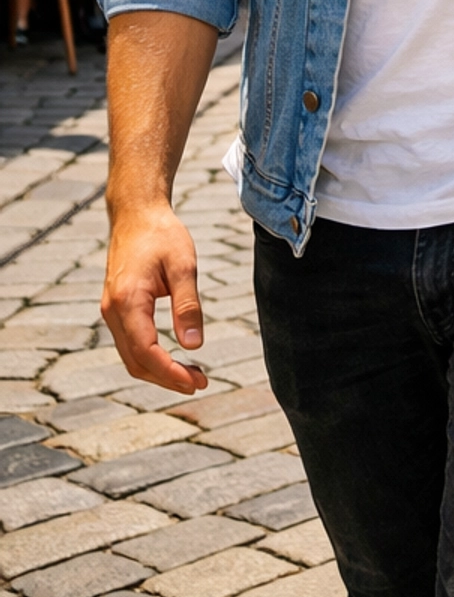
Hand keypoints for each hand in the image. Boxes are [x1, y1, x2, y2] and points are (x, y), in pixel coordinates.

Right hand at [101, 201, 210, 393]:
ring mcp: (110, 311)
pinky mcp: (116, 308)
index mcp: (127, 301)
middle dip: (167, 378)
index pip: (146, 352)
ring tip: (191, 375)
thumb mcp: (184, 265)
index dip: (171, 373)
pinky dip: (150, 357)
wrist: (136, 213)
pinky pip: (130, 343)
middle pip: (136, 362)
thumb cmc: (162, 234)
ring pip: (131, 356)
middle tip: (200, 383)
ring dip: (159, 371)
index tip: (197, 383)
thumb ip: (188, 306)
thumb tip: (194, 346)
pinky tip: (173, 357)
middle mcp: (112, 311)